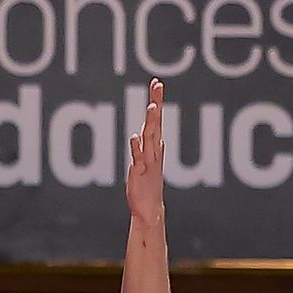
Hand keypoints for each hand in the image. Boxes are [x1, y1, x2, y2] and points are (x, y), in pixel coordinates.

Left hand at [126, 78, 165, 224]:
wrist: (149, 209)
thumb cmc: (147, 185)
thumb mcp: (148, 161)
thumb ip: (148, 145)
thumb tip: (152, 133)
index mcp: (155, 146)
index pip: (156, 119)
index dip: (157, 100)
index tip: (157, 83)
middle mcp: (154, 151)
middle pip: (156, 123)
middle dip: (156, 103)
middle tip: (157, 86)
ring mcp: (148, 161)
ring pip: (150, 138)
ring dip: (152, 122)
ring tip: (152, 106)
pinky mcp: (141, 174)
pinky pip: (139, 159)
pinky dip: (137, 148)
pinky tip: (135, 136)